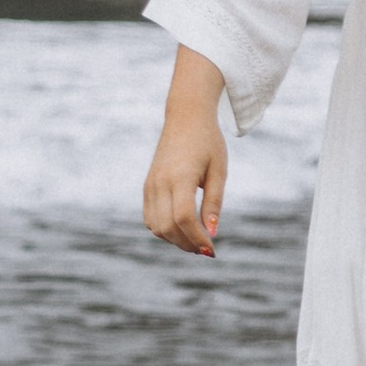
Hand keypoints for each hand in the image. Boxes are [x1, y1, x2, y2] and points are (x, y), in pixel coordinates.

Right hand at [142, 69, 228, 258]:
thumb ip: (214, 202)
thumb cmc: (208, 142)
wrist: (185, 117)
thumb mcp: (218, 170)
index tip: (211, 248)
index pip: (183, 217)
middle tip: (206, 249)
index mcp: (180, 176)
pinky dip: (164, 229)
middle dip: (186, 243)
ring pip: (155, 226)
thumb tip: (212, 232)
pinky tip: (181, 229)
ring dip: (174, 239)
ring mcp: (150, 185)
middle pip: (167, 226)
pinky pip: (150, 218)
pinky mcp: (147, 186)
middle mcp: (160, 182)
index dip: (197, 237)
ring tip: (195, 240)